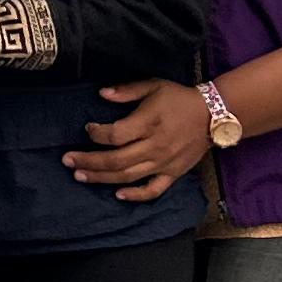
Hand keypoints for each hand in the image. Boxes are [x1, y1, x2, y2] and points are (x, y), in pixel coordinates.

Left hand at [69, 79, 209, 197]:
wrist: (214, 115)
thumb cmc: (179, 99)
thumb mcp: (153, 85)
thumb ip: (126, 90)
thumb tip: (101, 93)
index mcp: (148, 123)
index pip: (115, 135)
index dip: (96, 134)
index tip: (87, 129)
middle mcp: (154, 146)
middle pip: (116, 160)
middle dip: (88, 161)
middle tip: (67, 160)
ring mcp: (164, 163)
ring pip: (128, 176)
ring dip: (102, 178)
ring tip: (80, 176)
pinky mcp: (173, 174)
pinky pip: (153, 190)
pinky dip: (136, 196)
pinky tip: (118, 195)